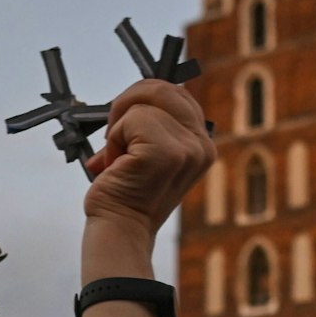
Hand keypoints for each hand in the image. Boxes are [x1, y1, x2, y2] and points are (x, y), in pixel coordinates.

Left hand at [82, 80, 215, 238]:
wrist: (119, 228)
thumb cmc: (126, 193)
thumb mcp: (147, 152)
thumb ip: (150, 124)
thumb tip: (131, 95)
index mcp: (202, 144)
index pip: (176, 92)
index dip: (143, 99)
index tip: (125, 125)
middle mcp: (202, 145)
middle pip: (161, 88)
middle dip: (128, 103)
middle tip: (113, 134)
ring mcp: (188, 148)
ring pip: (143, 103)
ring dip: (119, 128)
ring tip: (119, 158)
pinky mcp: (166, 152)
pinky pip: (132, 118)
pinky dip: (114, 139)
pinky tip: (117, 165)